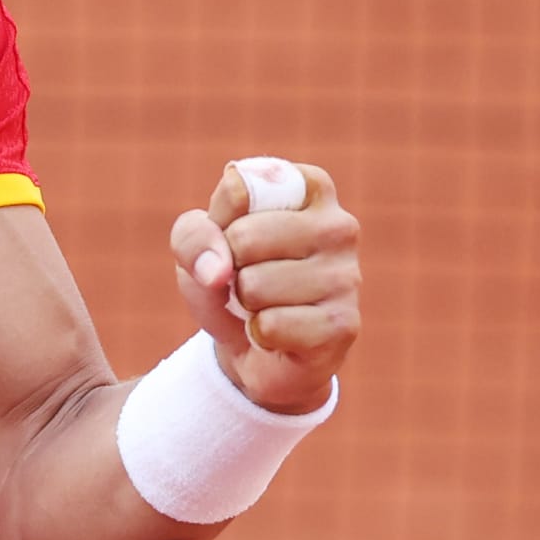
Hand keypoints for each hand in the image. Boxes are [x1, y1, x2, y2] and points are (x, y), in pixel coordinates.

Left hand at [171, 161, 360, 415]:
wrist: (257, 350)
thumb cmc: (232, 280)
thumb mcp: (197, 247)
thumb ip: (193, 237)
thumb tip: (217, 272)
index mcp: (308, 188)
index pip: (238, 189)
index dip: (219, 223)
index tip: (235, 238)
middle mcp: (338, 225)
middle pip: (245, 237)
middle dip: (229, 267)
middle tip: (249, 279)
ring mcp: (346, 275)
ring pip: (255, 285)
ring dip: (245, 304)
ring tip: (265, 306)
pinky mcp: (342, 324)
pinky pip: (270, 326)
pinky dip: (259, 335)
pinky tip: (279, 334)